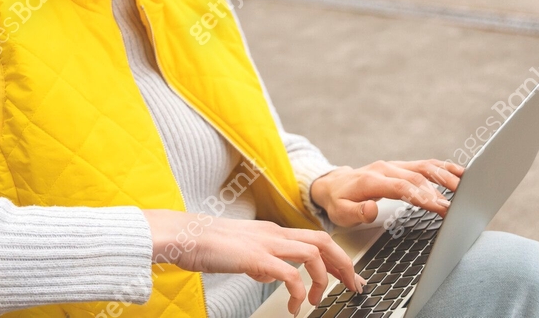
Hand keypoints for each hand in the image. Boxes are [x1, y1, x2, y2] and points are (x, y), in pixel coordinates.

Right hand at [142, 210, 365, 314]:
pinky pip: (291, 275)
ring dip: (324, 280)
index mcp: (272, 231)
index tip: (349, 276)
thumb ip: (259, 258)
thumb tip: (271, 273)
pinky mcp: (257, 258)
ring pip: (314, 254)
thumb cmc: (205, 244)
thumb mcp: (240, 251)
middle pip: (324, 241)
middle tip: (355, 286)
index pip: (315, 238)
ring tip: (318, 302)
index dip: (337, 256)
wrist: (184, 235)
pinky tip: (295, 307)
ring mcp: (267, 243)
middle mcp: (275, 234)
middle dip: (345, 265)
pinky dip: (300, 293)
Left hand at [309, 159, 464, 226]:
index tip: (440, 208)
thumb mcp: (340, 212)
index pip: (402, 187)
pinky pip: (424, 164)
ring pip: (423, 167)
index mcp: (371, 180)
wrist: (333, 185)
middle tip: (456, 207)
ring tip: (465, 187)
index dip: (422, 196)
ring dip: (445, 176)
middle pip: (417, 177)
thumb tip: (372, 209)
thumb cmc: (338, 202)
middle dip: (438, 192)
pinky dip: (442, 167)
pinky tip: (459, 172)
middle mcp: (385, 169)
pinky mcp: (400, 167)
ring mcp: (394, 166)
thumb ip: (357, 212)